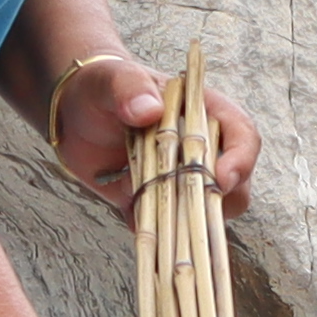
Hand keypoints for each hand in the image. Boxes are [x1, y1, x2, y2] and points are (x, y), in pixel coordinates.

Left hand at [48, 57, 259, 215]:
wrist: (73, 113)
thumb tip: (149, 110)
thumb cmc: (100, 88)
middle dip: (221, 200)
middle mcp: (200, 150)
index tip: (222, 178)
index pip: (243, 136)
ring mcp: (178, 181)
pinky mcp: (155, 202)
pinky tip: (135, 222)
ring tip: (156, 212)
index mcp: (204, 113)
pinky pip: (166, 230)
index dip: (241, 160)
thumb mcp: (111, 81)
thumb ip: (128, 88)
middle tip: (192, 207)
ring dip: (189, 222)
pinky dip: (157, 235)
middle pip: (235, 184)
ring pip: (206, 212)